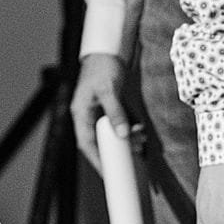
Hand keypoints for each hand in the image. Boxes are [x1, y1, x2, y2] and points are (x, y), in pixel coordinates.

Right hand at [71, 52, 132, 171]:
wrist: (109, 49)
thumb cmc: (103, 66)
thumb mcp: (109, 89)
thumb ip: (115, 112)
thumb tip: (123, 134)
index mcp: (81, 113)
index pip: (86, 143)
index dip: (97, 160)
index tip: (109, 173)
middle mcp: (89, 116)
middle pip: (101, 142)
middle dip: (118, 151)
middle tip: (135, 154)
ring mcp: (101, 113)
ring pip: (113, 134)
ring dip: (128, 139)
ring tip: (142, 139)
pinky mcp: (112, 108)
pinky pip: (122, 124)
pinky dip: (132, 130)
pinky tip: (142, 132)